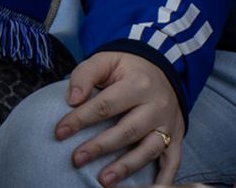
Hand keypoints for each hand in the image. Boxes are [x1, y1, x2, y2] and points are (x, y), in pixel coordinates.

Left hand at [53, 50, 183, 185]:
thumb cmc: (127, 68)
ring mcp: (168, 124)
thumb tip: (72, 99)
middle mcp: (156, 105)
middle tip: (76, 159)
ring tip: (103, 181)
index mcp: (138, 83)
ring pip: (149, 149)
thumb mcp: (106, 60)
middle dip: (100, 147)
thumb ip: (86, 75)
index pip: (106, 105)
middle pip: (128, 130)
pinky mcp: (176, 138)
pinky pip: (173, 162)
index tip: (60, 132)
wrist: (163, 67)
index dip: (81, 119)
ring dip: (126, 167)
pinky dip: (164, 180)